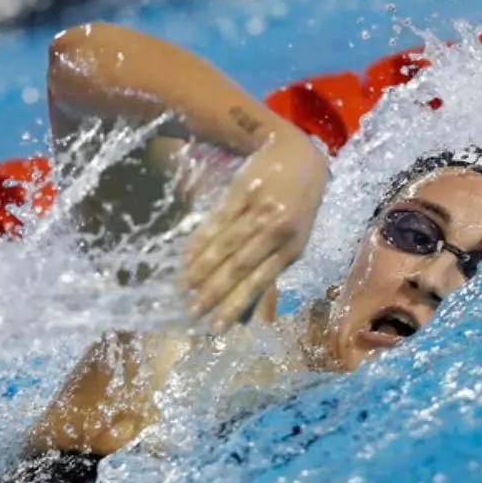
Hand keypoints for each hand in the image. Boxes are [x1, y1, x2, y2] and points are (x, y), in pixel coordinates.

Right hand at [180, 130, 329, 329]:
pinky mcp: (242, 192)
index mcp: (292, 248)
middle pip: (239, 266)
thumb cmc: (297, 207)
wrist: (299, 156)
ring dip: (201, 269)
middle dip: (213, 291)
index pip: (259, 282)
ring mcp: (259, 210)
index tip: (215, 326)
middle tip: (192, 311)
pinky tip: (185, 258)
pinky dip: (200, 241)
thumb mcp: (295, 240)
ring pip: (225, 245)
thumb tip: (250, 311)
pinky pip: (217, 221)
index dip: (235, 304)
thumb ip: (272, 269)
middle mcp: (277, 231)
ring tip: (183, 287)